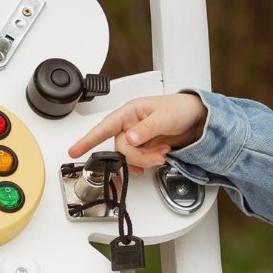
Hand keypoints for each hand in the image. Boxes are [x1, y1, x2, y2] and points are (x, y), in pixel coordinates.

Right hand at [68, 94, 207, 169]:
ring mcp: (137, 137)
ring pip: (129, 156)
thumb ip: (146, 128)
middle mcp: (130, 125)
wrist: (197, 119)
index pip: (104, 126)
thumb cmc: (180, 109)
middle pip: (120, 148)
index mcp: (130, 112)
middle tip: (157, 155)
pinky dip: (146, 164)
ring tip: (162, 153)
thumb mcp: (164, 117)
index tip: (74, 151)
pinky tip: (156, 160)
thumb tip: (130, 138)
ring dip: (145, 159)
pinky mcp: (145, 147)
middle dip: (138, 156)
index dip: (88, 139)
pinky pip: (137, 161)